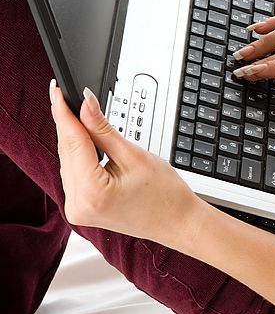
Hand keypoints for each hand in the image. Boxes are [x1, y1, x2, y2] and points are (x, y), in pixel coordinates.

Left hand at [50, 81, 204, 245]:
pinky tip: (81, 140)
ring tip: (75, 113)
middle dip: (67, 123)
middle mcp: (77, 205)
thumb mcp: (134, 155)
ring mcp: (76, 210)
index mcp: (90, 193)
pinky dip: (77, 156)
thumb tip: (86, 105)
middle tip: (65, 95)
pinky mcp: (80, 209)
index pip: (72, 143)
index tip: (57, 90)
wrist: (178, 222)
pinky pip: (73, 175)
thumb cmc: (166, 195)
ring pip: (67, 162)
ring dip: (72, 138)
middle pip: (66, 152)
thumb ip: (103, 130)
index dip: (64, 113)